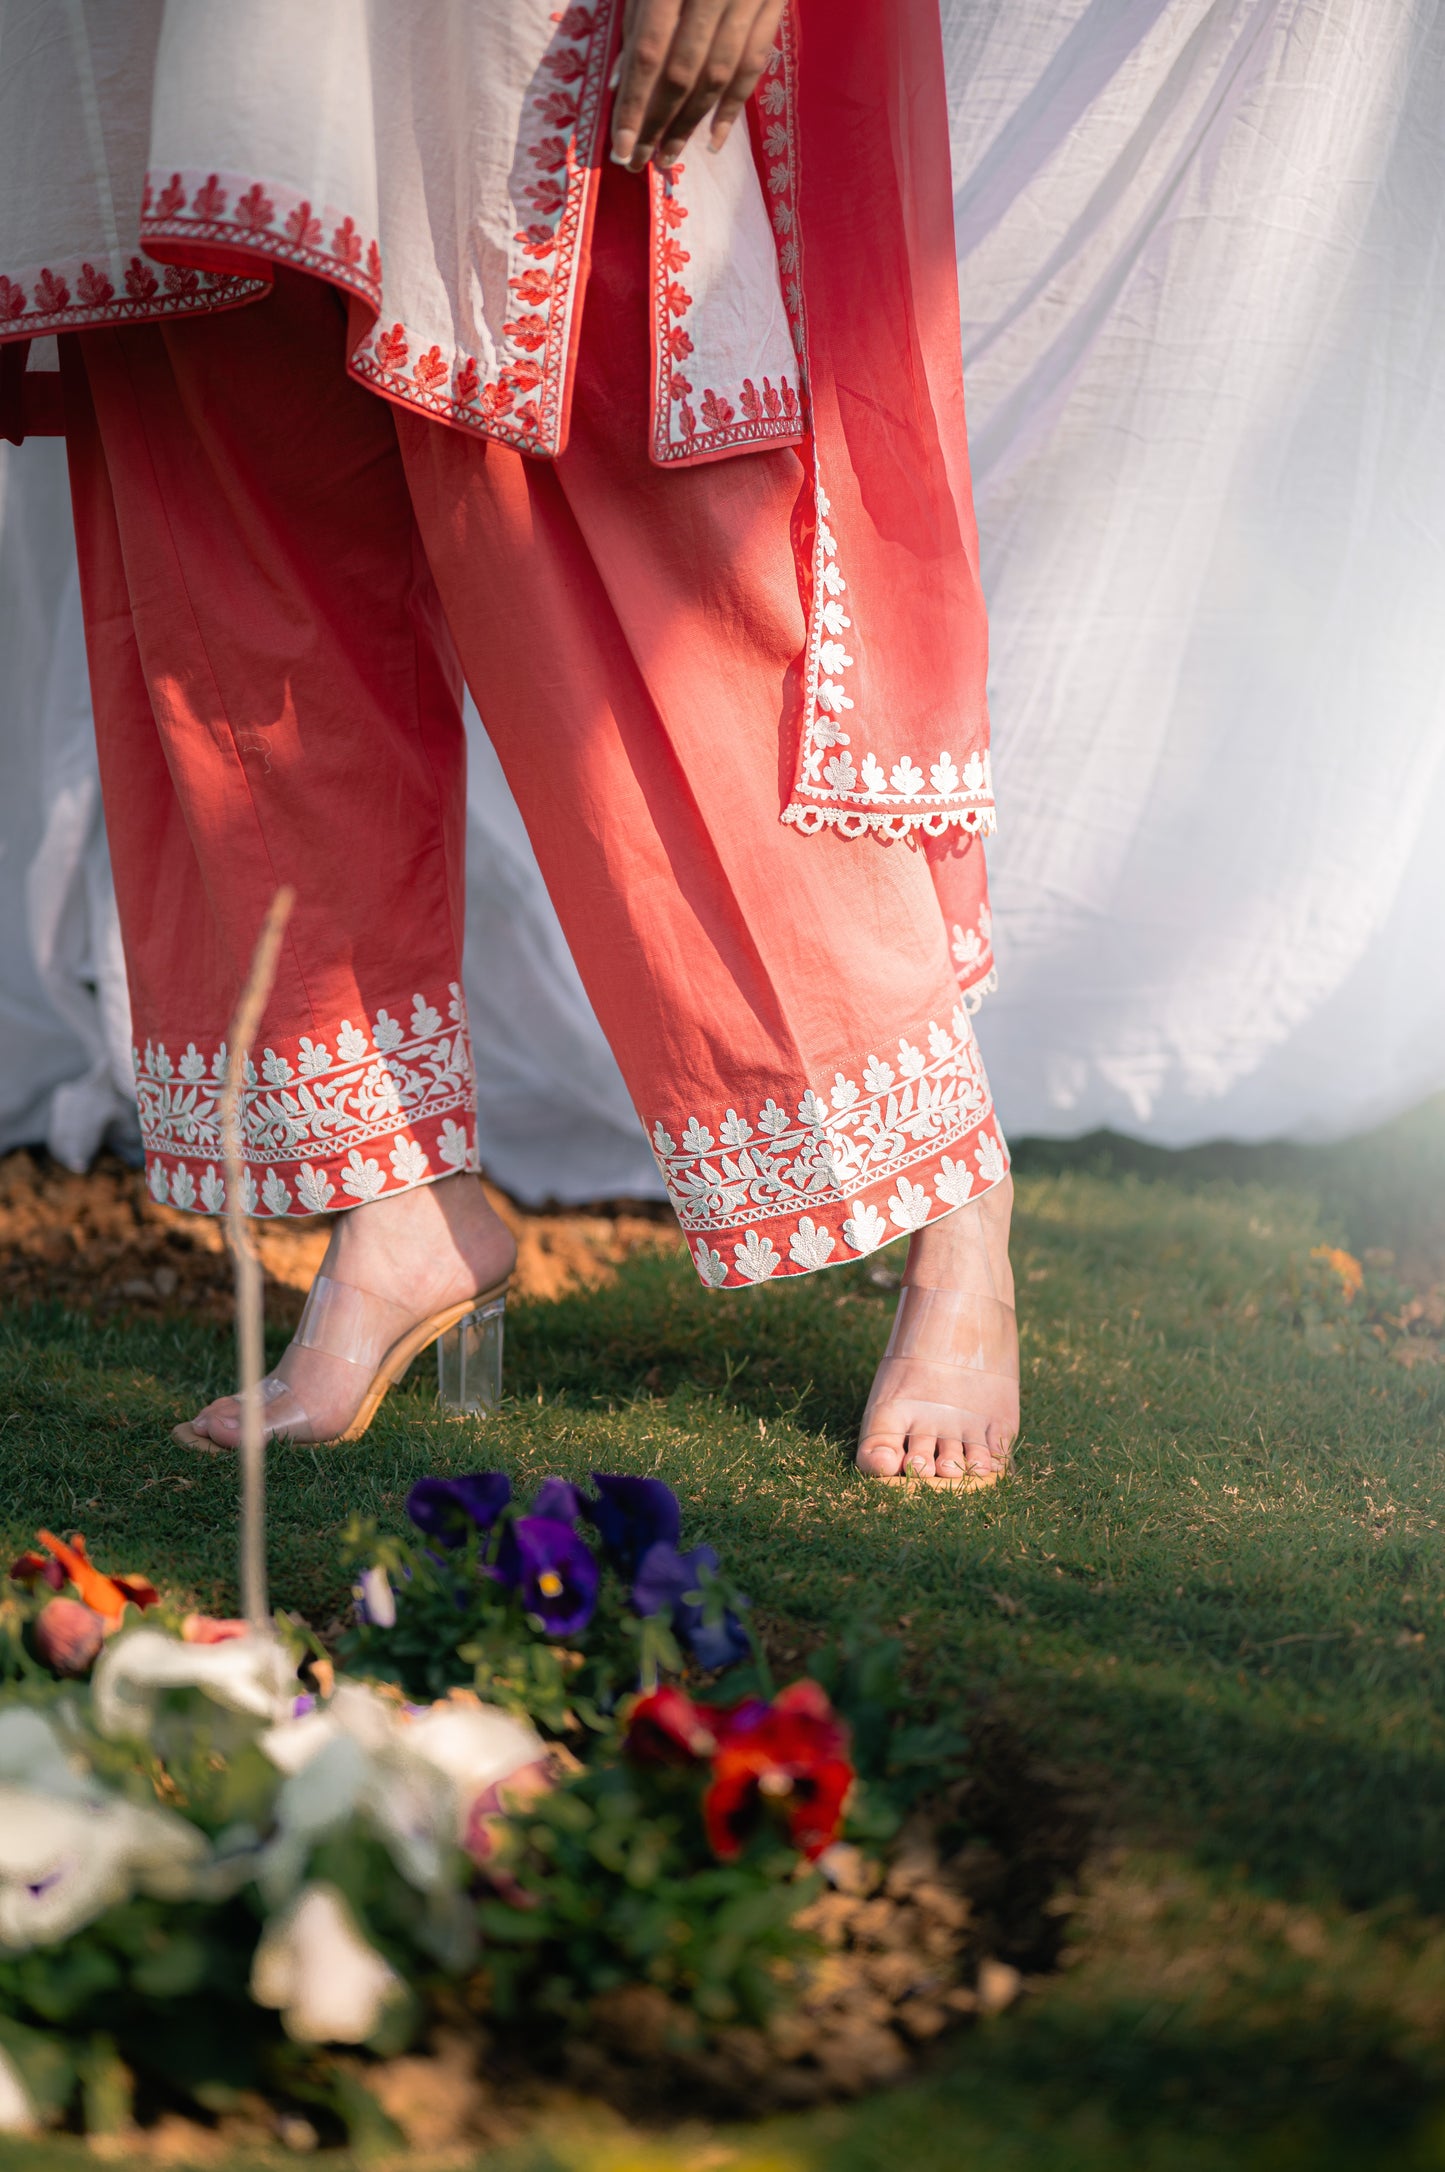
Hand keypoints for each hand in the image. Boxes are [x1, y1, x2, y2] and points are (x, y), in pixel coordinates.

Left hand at [610, 0, 786, 172]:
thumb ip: (638, 14)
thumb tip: (620, 80)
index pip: (648, 51)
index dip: (633, 103)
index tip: (618, 146)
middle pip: (683, 72)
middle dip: (658, 122)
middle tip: (638, 163)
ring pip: (719, 74)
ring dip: (691, 123)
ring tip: (667, 158)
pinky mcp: (773, 3)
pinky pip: (754, 64)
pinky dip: (732, 106)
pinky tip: (714, 140)